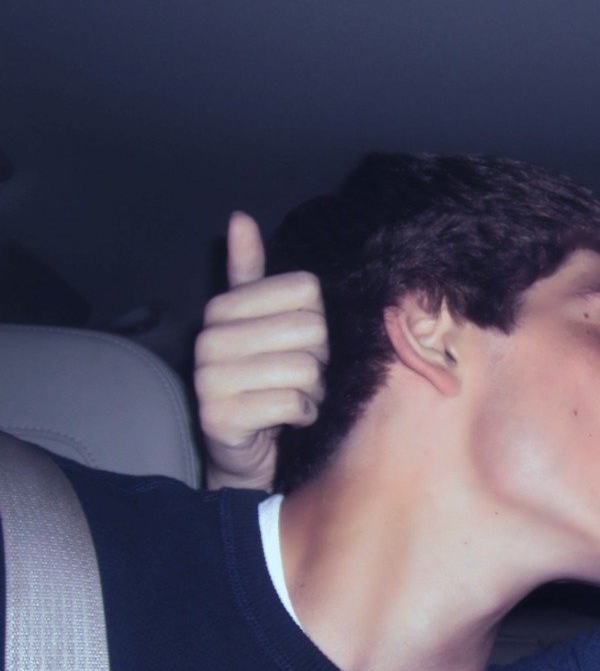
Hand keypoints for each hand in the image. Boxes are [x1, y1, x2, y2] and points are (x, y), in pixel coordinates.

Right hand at [195, 212, 328, 489]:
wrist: (248, 452)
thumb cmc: (265, 383)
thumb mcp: (262, 324)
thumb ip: (250, 274)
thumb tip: (239, 217)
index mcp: (223, 309)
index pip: (306, 291)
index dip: (318, 320)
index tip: (300, 343)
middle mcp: (209, 338)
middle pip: (311, 329)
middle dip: (319, 360)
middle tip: (300, 378)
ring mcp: (209, 379)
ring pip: (304, 367)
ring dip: (314, 391)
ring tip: (296, 399)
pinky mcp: (220, 417)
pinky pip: (292, 402)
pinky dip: (304, 414)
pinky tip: (288, 421)